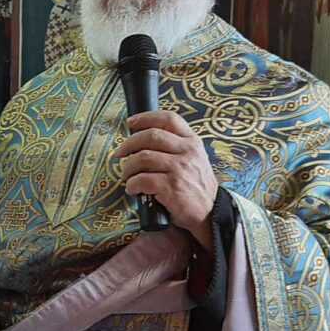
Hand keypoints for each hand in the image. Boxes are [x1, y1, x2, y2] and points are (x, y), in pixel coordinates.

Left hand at [115, 111, 217, 250]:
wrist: (210, 213)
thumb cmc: (195, 186)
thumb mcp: (192, 160)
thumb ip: (174, 147)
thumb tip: (140, 140)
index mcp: (192, 141)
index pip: (169, 119)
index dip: (145, 118)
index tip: (130, 122)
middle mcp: (187, 151)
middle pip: (150, 136)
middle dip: (128, 144)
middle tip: (119, 154)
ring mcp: (180, 169)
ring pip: (142, 158)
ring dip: (128, 167)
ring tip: (127, 176)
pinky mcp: (172, 187)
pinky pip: (141, 180)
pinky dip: (131, 185)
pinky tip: (132, 190)